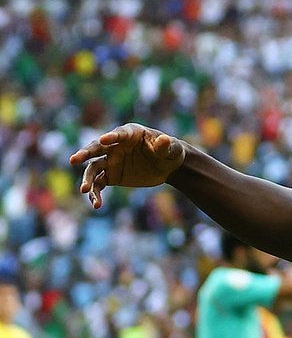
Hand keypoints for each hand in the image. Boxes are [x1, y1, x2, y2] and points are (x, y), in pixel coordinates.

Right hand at [69, 124, 185, 208]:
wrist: (167, 167)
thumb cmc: (169, 151)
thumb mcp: (172, 148)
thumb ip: (165, 145)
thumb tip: (164, 140)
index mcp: (130, 133)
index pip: (119, 134)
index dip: (112, 136)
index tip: (103, 139)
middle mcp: (115, 146)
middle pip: (96, 148)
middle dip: (85, 153)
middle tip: (74, 159)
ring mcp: (111, 161)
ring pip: (93, 168)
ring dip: (87, 179)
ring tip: (84, 191)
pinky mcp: (111, 176)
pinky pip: (99, 184)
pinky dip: (96, 194)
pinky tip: (97, 204)